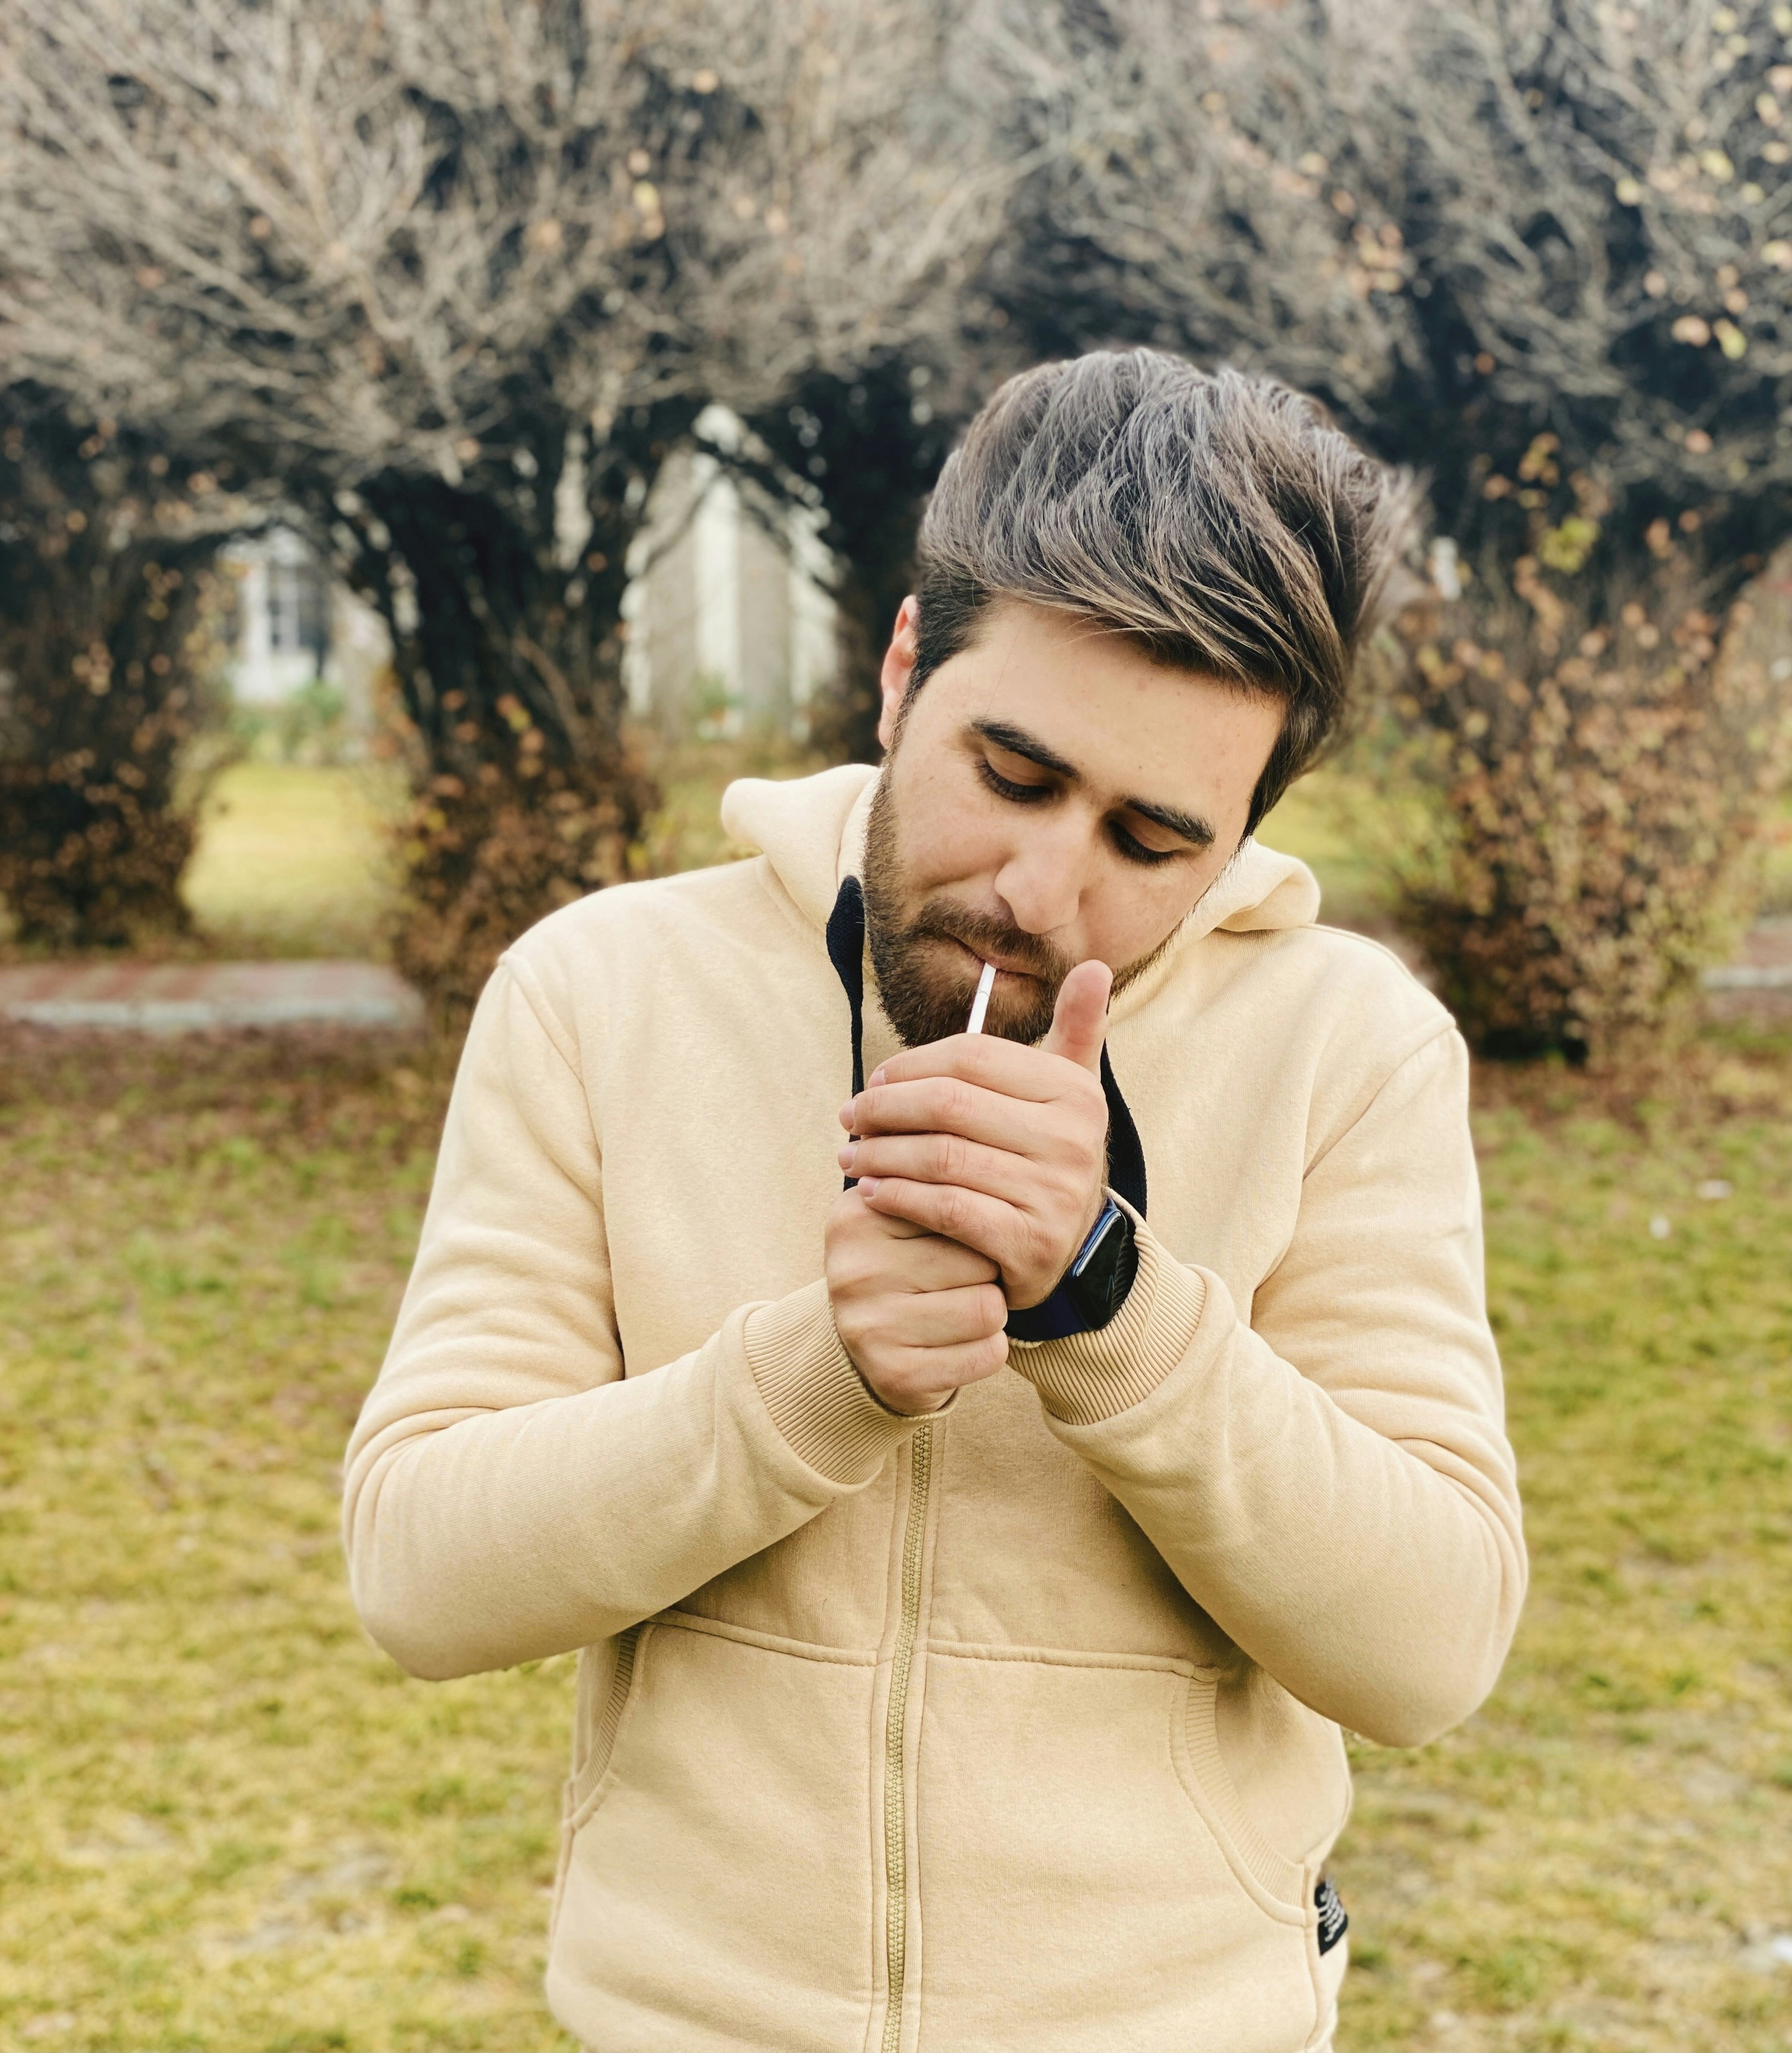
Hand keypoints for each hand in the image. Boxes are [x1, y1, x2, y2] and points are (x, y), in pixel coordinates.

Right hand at [824, 1188, 1009, 1414]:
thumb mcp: (903, 1214)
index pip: (956, 1204)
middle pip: (978, 1259)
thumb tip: (978, 1145)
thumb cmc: (904, 1266)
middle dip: (986, 1270)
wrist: (868, 1344)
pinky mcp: (895, 1374)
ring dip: (990, 1311)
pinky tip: (962, 1344)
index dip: (974, 1222)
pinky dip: (989, 1349)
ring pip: (988, 1308)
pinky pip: (987, 1355)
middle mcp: (854, 1270)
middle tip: (960, 1279)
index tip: (957, 1234)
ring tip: (961, 1307)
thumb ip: (933, 1180)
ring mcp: (870, 1327)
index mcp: (855, 1216)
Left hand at [836, 959, 1112, 1310]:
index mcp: (1074, 1091)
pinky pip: (945, 1207)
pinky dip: (898, 1197)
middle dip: (885, 1108)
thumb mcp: (1068, 1093)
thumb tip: (1094, 965)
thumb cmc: (1048, 1155)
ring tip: (849, 1154)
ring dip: (880, 1153)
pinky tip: (871, 1191)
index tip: (874, 1079)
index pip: (972, 1057)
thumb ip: (1076, 1029)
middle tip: (849, 1117)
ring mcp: (1053, 1194)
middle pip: (950, 1103)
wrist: (1073, 1252)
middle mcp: (1071, 1140)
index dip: (912, 1063)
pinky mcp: (1029, 1243)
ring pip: (940, 1156)